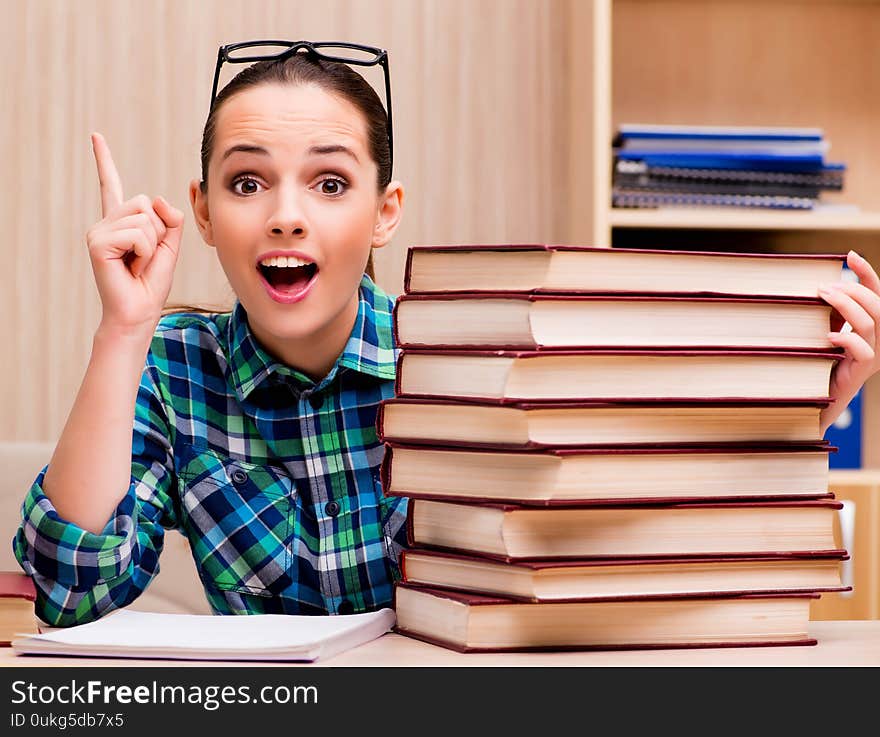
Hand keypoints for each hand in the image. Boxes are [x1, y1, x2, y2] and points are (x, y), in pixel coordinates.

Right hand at [85, 132, 183, 334]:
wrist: (139, 312)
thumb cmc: (151, 283)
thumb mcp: (170, 247)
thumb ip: (170, 220)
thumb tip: (158, 200)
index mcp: (121, 222)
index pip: (112, 185)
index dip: (104, 161)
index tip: (95, 136)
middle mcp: (107, 222)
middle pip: (146, 203)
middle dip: (159, 231)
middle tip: (144, 258)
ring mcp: (99, 231)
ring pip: (145, 218)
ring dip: (152, 245)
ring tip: (137, 264)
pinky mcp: (97, 242)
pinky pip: (138, 234)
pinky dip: (144, 252)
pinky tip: (130, 266)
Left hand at [819, 250, 879, 433]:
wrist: (812, 399)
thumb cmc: (814, 362)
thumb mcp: (821, 330)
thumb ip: (826, 312)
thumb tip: (817, 284)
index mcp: (870, 326)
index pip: (876, 293)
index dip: (866, 273)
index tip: (850, 255)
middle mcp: (878, 339)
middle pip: (878, 305)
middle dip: (852, 290)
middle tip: (824, 287)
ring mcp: (873, 356)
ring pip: (871, 322)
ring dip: (847, 305)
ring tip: (823, 298)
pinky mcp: (862, 371)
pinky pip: (864, 349)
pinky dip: (846, 338)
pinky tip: (826, 336)